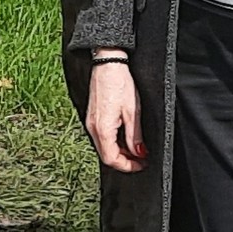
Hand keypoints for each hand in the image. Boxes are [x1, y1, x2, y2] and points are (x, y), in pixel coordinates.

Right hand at [82, 56, 143, 174]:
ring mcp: (90, 122)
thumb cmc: (119, 83)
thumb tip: (139, 153)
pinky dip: (113, 142)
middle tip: (141, 159)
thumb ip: (135, 136)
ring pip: (103, 147)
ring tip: (136, 148)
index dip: (127, 166)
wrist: (108, 65)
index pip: (112, 158)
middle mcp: (92, 128)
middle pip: (106, 155)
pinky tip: (125, 137)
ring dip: (119, 151)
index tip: (141, 165)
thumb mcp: (133, 112)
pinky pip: (101, 136)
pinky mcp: (92, 117)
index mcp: (102, 129)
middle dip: (124, 160)